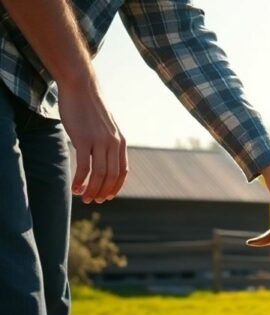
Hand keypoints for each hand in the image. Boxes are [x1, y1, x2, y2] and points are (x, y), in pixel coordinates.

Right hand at [60, 80, 127, 203]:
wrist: (81, 86)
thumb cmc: (90, 106)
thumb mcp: (105, 125)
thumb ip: (107, 140)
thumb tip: (102, 154)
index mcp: (120, 141)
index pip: (123, 171)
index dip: (115, 186)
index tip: (107, 196)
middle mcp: (113, 143)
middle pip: (111, 176)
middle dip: (103, 192)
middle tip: (93, 201)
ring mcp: (99, 141)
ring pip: (99, 174)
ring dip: (92, 190)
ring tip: (84, 198)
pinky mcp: (83, 139)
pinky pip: (84, 167)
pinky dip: (80, 181)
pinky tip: (75, 188)